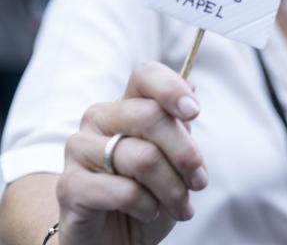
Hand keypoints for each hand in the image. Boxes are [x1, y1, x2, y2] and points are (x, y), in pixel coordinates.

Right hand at [57, 62, 206, 244]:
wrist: (114, 239)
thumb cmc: (147, 194)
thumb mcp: (173, 160)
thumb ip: (178, 125)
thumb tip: (193, 84)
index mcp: (125, 106)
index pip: (145, 75)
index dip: (172, 88)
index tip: (193, 112)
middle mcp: (98, 120)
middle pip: (150, 116)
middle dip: (185, 153)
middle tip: (199, 182)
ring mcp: (78, 150)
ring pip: (142, 158)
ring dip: (173, 188)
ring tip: (182, 206)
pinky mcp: (69, 186)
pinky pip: (123, 190)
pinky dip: (148, 206)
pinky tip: (150, 212)